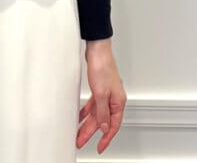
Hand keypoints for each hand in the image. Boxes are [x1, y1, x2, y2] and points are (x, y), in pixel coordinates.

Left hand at [77, 38, 125, 153]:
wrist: (97, 50)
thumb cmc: (103, 66)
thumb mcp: (101, 93)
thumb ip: (102, 112)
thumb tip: (105, 127)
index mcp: (118, 101)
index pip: (113, 125)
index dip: (106, 138)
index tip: (99, 147)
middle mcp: (113, 99)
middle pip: (102, 120)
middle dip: (91, 132)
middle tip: (81, 141)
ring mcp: (106, 93)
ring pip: (96, 113)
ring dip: (87, 123)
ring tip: (78, 133)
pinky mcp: (99, 88)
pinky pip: (92, 105)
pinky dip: (85, 112)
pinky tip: (79, 117)